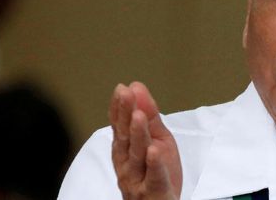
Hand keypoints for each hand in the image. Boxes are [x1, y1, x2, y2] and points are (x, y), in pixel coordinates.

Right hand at [109, 82, 182, 199]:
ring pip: (136, 156)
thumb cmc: (155, 174)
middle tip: (125, 94)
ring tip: (138, 116)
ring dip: (137, 135)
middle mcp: (126, 164)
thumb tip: (137, 87)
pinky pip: (153, 178)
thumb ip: (149, 115)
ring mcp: (138, 179)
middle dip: (124, 115)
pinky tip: (153, 150)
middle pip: (125, 138)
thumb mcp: (156, 138)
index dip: (119, 108)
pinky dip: (153, 164)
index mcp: (126, 150)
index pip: (119, 126)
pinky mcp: (153, 192)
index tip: (121, 89)